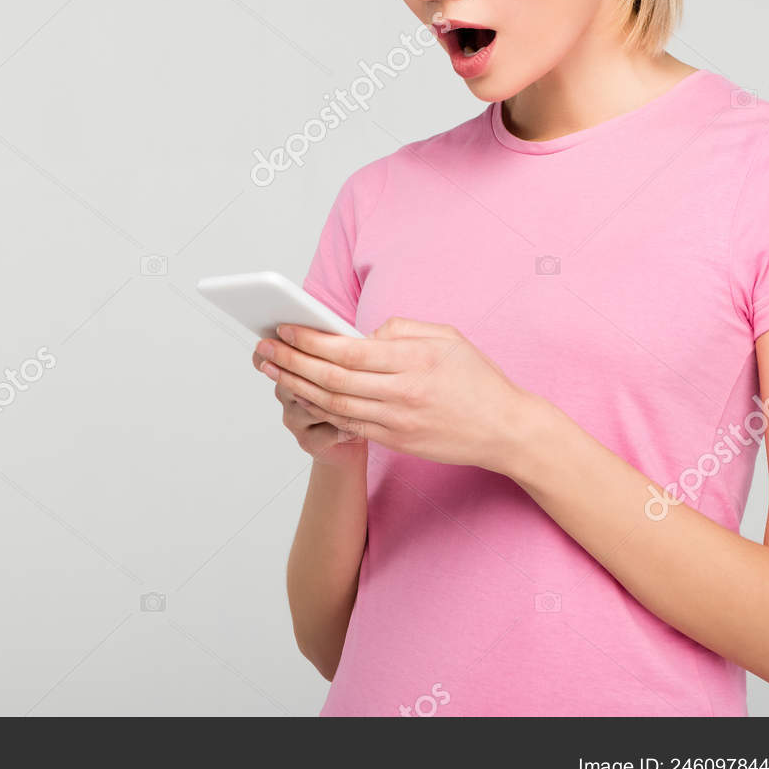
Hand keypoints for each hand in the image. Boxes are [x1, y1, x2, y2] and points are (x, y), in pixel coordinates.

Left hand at [254, 317, 544, 473]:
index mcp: (413, 360)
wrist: (505, 430)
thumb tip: (360, 333)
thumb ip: (400, 330)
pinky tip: (300, 395)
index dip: (310, 340)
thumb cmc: (476, 378)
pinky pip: (347, 424)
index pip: (347, 349)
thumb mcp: (446, 337)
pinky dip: (319, 409)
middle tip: (263, 350)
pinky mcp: (395, 440)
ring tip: (272, 371)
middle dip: (291, 362)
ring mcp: (396, 421)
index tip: (285, 328)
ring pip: (333, 404)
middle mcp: (401, 392)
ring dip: (296, 386)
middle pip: (331, 378)